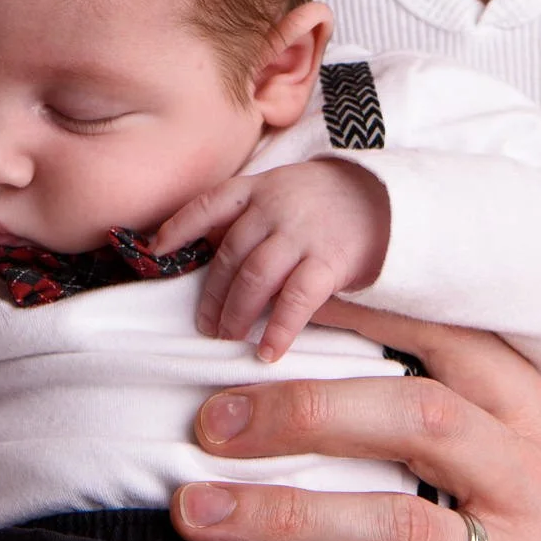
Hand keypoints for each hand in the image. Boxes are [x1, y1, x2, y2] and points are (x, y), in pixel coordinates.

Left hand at [149, 159, 389, 362]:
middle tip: (205, 326)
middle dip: (212, 294)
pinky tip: (268, 351)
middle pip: (229, 255)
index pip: (209, 205)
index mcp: (257, 189)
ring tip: (227, 338)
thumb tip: (200, 251)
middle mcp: (274, 207)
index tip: (157, 250)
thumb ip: (245, 216)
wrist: (384, 198)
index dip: (180, 227)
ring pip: (255, 277)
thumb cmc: (321, 203)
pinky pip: (296, 299)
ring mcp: (301, 233)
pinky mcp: (330, 260)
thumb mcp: (280, 191)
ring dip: (236, 313)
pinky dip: (278, 329)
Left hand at [167, 303, 540, 540]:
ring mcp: (534, 527)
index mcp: (534, 416)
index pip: (445, 339)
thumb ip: (448, 435)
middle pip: (417, 402)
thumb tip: (318, 399)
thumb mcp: (513, 481)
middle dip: (306, 406)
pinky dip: (324, 538)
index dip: (359, 315)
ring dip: (290, 499)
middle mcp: (539, 460)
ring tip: (203, 505)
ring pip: (404, 488)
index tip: (275, 308)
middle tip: (213, 420)